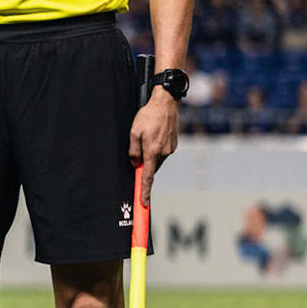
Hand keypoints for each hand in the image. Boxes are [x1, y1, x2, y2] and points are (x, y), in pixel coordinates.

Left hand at [127, 90, 179, 204]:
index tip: (143, 202)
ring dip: (149, 156)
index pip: (147, 177)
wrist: (166, 104)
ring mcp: (170, 149)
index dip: (144, 190)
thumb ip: (133, 151)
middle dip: (143, 167)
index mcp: (153, 152)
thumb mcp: (133, 133)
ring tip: (144, 138)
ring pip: (156, 160)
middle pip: (151, 168)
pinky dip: (155, 150)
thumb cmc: (148, 117)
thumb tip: (135, 163)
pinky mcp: (173, 145)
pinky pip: (161, 153)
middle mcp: (164, 153)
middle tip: (136, 155)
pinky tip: (152, 137)